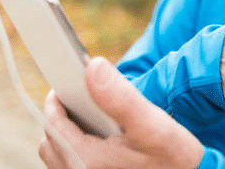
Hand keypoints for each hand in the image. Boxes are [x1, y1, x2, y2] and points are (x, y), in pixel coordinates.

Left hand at [39, 56, 204, 168]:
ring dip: (69, 134)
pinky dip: (78, 150)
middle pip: (51, 141)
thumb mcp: (151, 124)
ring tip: (93, 119)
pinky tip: (102, 140)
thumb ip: (120, 96)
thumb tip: (92, 67)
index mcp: (85, 160)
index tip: (67, 83)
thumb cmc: (173, 157)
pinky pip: (71, 166)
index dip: (56, 100)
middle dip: (62, 117)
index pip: (53, 124)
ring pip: (58, 156)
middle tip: (82, 100)